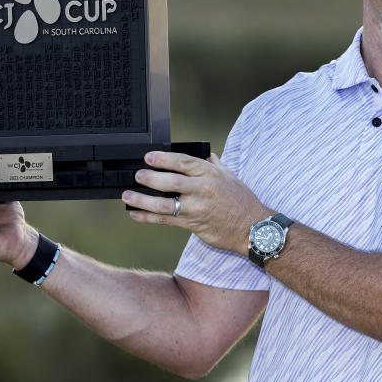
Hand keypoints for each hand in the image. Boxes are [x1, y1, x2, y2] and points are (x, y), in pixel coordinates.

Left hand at [123, 152, 269, 255]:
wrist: (252, 228)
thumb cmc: (241, 201)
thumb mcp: (229, 176)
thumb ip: (213, 163)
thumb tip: (203, 152)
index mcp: (210, 173)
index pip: (183, 162)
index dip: (164, 159)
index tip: (148, 157)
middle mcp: (202, 190)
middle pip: (171, 182)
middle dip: (150, 178)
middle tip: (137, 175)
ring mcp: (197, 208)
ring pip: (164, 205)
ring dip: (143, 200)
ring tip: (128, 195)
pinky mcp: (193, 224)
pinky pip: (166, 221)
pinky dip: (148, 218)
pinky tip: (135, 213)